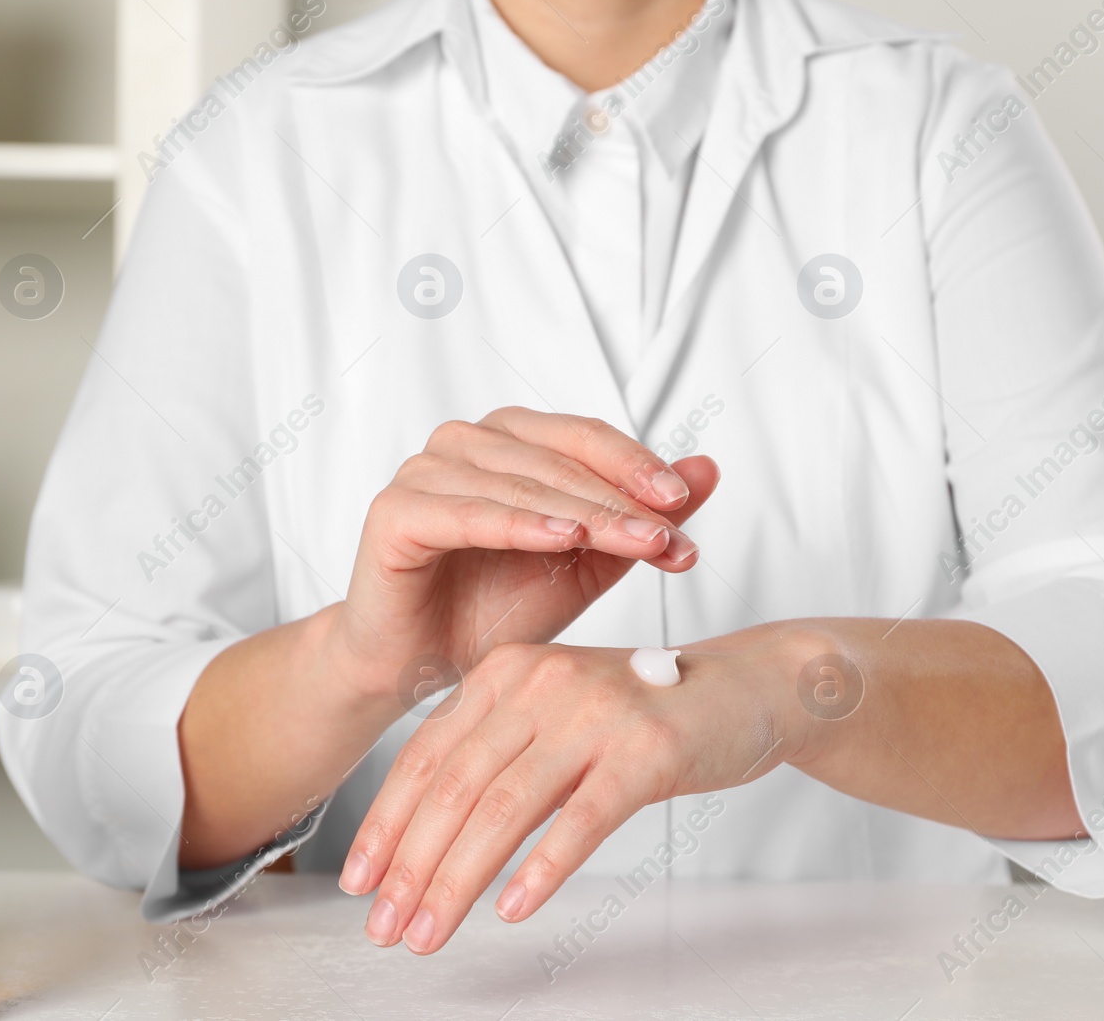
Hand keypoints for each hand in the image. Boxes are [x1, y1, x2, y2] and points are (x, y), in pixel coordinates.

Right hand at [326, 407, 720, 698]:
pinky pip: (468, 512)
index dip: (637, 466)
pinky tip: (563, 538)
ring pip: (522, 484)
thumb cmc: (495, 610)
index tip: (683, 504)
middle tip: (669, 536)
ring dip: (584, 513)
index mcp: (510, 441)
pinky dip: (519, 523)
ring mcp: (426, 472)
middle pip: (560, 460)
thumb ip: (641, 516)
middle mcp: (466, 443)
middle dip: (621, 500)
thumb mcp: (588, 565)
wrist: (421, 666)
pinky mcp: (395, 513)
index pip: (585, 438)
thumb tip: (708, 469)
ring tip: (634, 541)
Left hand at [338, 629, 831, 952]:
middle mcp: (543, 682)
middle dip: (412, 866)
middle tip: (384, 927)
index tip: (358, 882)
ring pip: (506, 810)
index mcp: (509, 670)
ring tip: (429, 933)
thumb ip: (500, 748)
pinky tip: (512, 910)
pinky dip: (541, 869)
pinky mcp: (647, 751)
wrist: (750, 685)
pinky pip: (582, 821)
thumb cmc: (647, 709)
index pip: (427, 755)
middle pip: (456, 788)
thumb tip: (424, 831)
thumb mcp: (560, 710)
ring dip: (457, 881)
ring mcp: (596, 714)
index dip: (386, 823)